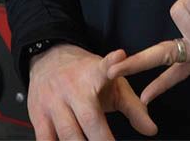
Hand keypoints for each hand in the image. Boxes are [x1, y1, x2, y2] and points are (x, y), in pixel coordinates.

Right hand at [28, 43, 155, 138]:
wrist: (49, 59)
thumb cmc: (86, 76)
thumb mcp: (113, 83)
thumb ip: (134, 108)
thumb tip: (152, 131)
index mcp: (94, 74)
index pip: (105, 67)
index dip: (112, 63)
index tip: (119, 56)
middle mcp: (73, 87)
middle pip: (89, 118)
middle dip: (102, 139)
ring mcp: (53, 102)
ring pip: (67, 134)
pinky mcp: (38, 115)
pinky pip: (46, 139)